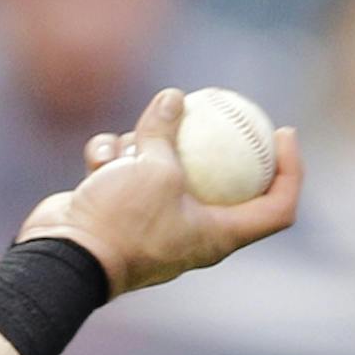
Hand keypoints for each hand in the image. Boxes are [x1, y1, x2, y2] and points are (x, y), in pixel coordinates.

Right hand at [13, 86, 302, 297]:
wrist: (63, 257)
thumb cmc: (120, 221)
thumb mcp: (152, 167)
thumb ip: (165, 130)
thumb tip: (173, 97)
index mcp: (219, 235)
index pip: (276, 208)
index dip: (291, 172)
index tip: (284, 133)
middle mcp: (195, 232)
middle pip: (224, 181)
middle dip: (216, 142)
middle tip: (221, 105)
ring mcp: (158, 220)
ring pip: (167, 164)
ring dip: (146, 145)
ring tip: (128, 148)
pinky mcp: (124, 209)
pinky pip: (129, 170)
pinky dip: (114, 159)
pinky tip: (99, 159)